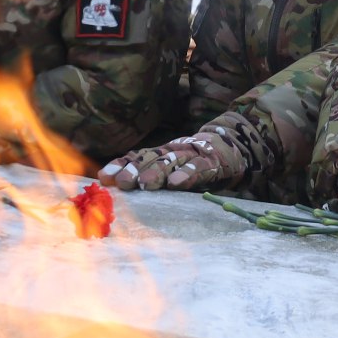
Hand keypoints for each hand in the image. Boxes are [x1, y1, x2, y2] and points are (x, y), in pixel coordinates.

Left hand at [98, 127, 246, 191]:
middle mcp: (173, 151)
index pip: (137, 157)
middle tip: (123, 183)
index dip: (120, 165)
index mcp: (162, 153)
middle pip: (151, 158)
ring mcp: (192, 154)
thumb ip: (153, 178)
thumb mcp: (173, 169)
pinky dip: (187, 173)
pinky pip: (199, 167)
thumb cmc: (197, 163)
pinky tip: (177, 182)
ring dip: (157, 172)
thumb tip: (121, 191)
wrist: (234, 146)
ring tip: (144, 184)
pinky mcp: (212, 162)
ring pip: (172, 161)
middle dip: (135, 169)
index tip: (103, 178)